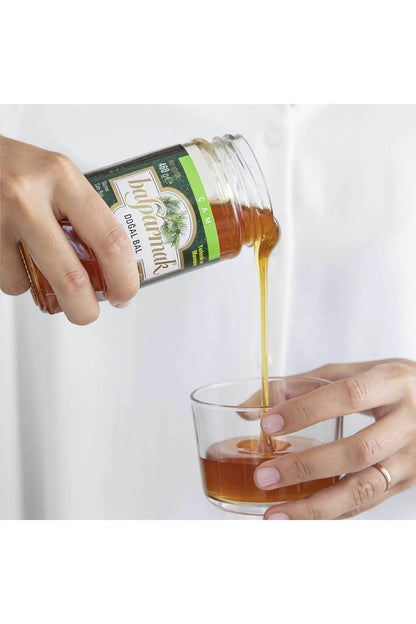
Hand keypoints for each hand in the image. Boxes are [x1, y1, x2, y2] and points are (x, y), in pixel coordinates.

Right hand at [0, 136, 139, 323]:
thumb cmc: (10, 165)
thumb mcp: (54, 176)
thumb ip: (81, 214)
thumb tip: (111, 264)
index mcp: (61, 178)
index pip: (109, 238)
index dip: (123, 277)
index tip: (125, 292)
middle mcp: (28, 196)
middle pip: (71, 277)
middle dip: (84, 308)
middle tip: (88, 312)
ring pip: (29, 284)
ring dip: (40, 291)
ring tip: (39, 266)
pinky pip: (7, 279)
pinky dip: (16, 278)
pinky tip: (14, 255)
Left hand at [254, 359, 415, 518]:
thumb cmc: (389, 383)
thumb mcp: (353, 371)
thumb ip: (302, 385)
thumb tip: (251, 407)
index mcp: (393, 383)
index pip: (349, 395)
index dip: (307, 410)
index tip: (268, 423)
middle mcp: (408, 422)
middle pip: (358, 451)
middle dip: (307, 466)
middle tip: (264, 476)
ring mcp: (412, 458)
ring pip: (365, 489)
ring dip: (316, 506)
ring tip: (274, 513)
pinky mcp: (407, 482)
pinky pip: (366, 503)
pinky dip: (331, 512)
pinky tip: (300, 516)